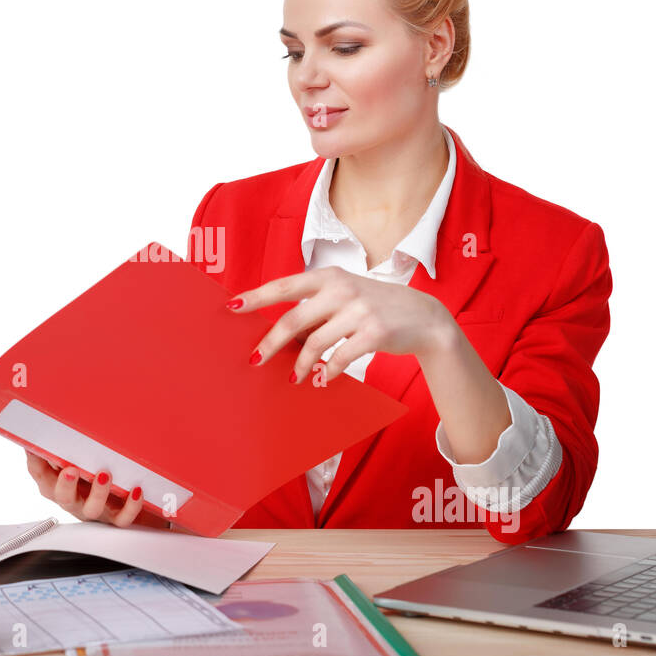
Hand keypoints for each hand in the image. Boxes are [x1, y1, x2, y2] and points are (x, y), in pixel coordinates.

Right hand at [23, 449, 170, 528]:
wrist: (132, 498)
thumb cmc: (98, 468)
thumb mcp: (82, 451)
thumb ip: (70, 436)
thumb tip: (58, 405)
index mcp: (60, 481)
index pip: (40, 473)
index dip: (35, 461)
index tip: (35, 447)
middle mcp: (74, 497)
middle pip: (62, 497)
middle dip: (65, 485)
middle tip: (71, 470)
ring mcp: (94, 509)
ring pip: (91, 509)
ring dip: (97, 493)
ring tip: (105, 475)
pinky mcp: (116, 518)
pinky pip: (121, 518)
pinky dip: (129, 507)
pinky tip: (136, 491)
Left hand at [226, 266, 453, 382]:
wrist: (424, 316)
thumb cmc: (374, 306)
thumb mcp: (345, 296)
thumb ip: (315, 308)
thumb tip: (279, 334)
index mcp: (329, 276)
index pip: (284, 286)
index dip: (256, 297)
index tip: (231, 306)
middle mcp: (342, 289)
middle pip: (293, 319)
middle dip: (270, 343)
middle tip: (255, 360)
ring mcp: (359, 310)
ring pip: (314, 344)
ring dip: (300, 365)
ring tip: (295, 378)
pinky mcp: (375, 332)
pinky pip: (340, 358)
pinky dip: (327, 372)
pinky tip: (323, 378)